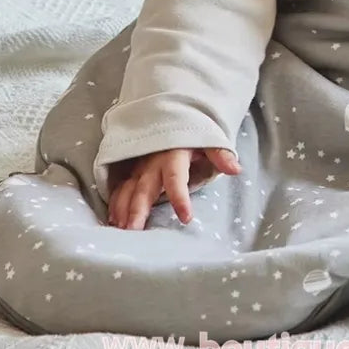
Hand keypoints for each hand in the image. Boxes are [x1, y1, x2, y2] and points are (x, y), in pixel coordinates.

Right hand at [108, 147, 240, 229]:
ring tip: (121, 231)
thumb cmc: (194, 134)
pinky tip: (112, 221)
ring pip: (127, 189)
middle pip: (145, 187)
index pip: (176, 178)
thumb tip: (236, 170)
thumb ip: (220, 155)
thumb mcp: (209, 139)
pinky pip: (119, 187)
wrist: (173, 116)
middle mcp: (153, 161)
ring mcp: (139, 166)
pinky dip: (114, 203)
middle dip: (138, 209)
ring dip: (122, 209)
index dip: (180, 197)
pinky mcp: (130, 169)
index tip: (186, 218)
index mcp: (174, 154)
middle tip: (134, 232)